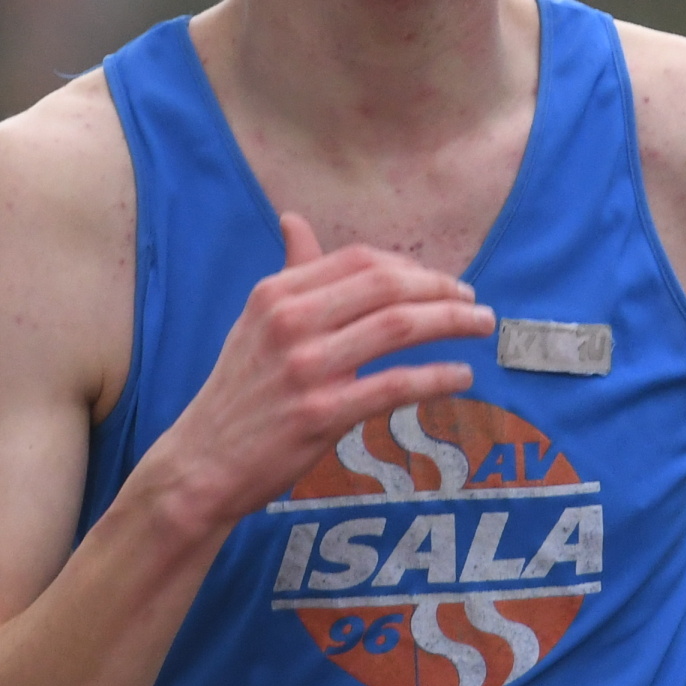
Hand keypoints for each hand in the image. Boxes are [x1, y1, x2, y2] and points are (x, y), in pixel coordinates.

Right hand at [139, 214, 496, 535]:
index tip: (441, 282)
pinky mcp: (320, 414)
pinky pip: (396, 385)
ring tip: (481, 327)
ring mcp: (305, 368)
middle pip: (387, 286)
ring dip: (452, 323)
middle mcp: (289, 322)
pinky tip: (460, 375)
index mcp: (276, 293)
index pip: (360, 260)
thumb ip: (290, 273)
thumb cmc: (239, 392)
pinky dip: (438, 377)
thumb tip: (295, 221)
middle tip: (475, 303)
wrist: (203, 463)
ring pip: (399, 328)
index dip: (411, 267)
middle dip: (442, 289)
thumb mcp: (255, 323)